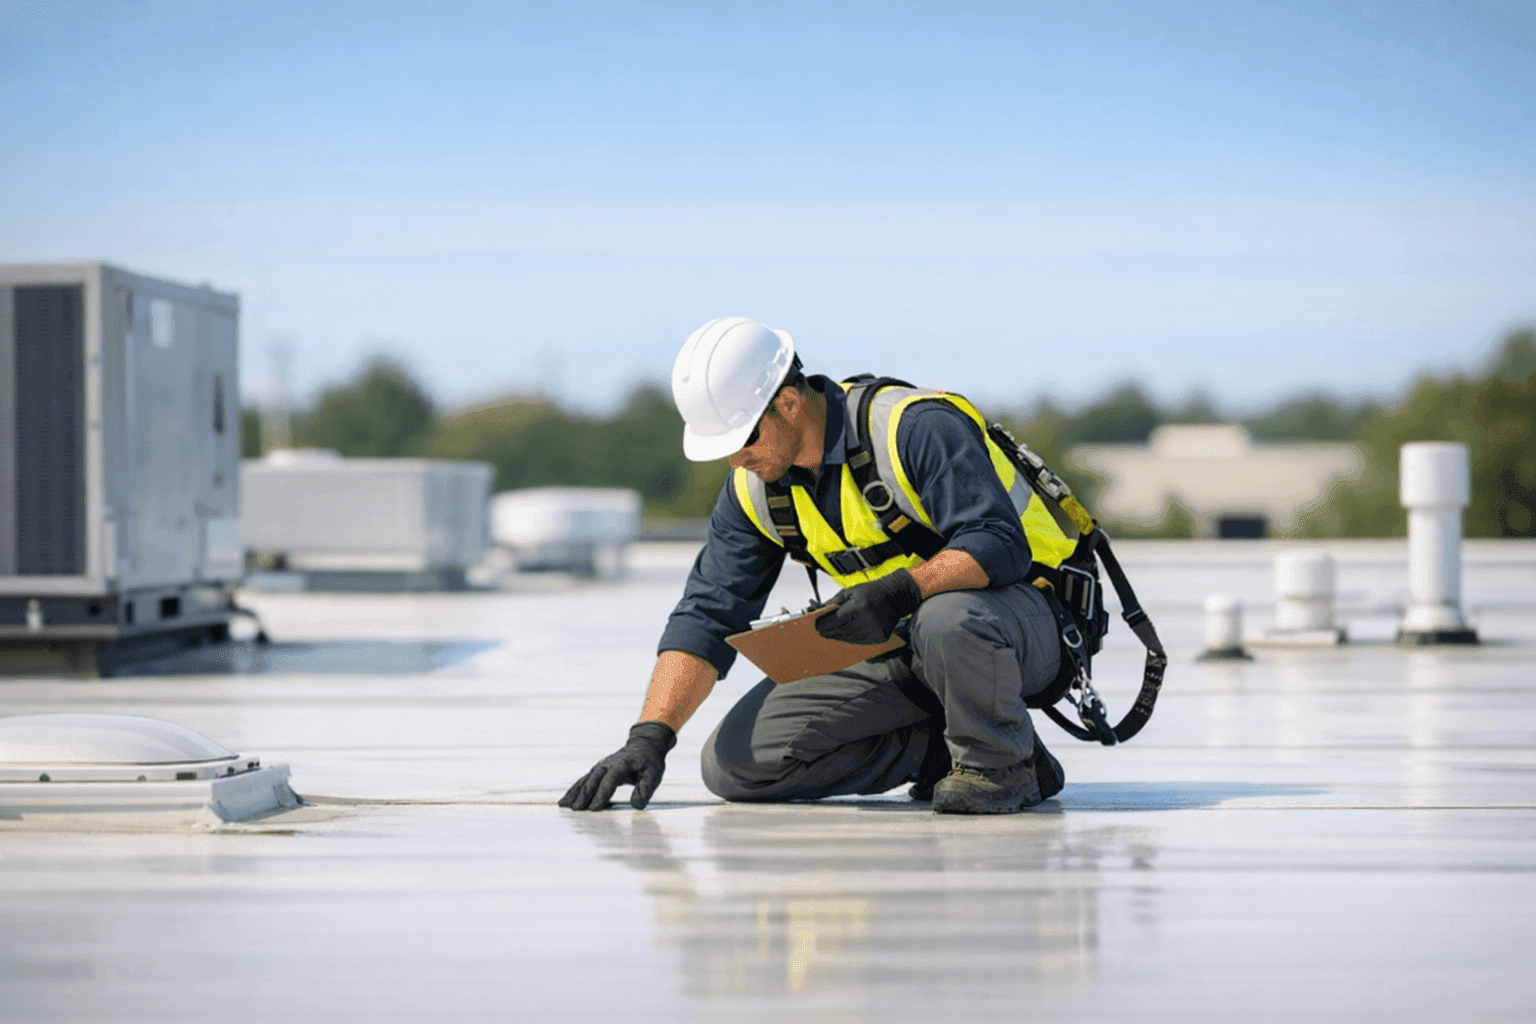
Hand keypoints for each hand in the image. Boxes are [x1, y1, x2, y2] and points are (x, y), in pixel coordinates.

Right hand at [559, 721, 676, 810]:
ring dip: (575, 793)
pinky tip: (565, 800)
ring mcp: (600, 767)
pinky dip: (573, 790)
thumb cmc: (650, 760)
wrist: (644, 744)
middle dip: (584, 795)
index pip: (610, 780)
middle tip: (576, 809)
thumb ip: (646, 789)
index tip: (594, 808)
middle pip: (593, 780)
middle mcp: (607, 764)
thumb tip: (636, 805)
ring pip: (585, 780)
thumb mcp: (654, 774)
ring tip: (565, 806)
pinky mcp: (597, 771)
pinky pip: (583, 781)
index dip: (602, 794)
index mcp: (622, 764)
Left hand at [814, 568, 923, 644]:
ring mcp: (873, 631)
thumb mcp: (848, 592)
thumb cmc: (871, 591)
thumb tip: (813, 609)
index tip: (816, 625)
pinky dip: (851, 637)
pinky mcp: (878, 638)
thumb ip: (831, 603)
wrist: (895, 596)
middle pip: (839, 632)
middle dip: (829, 630)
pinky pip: (859, 642)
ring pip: (847, 639)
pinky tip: (851, 630)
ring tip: (838, 627)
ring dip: (839, 635)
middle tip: (823, 628)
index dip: (822, 625)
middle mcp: (866, 621)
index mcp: (857, 607)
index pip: (833, 622)